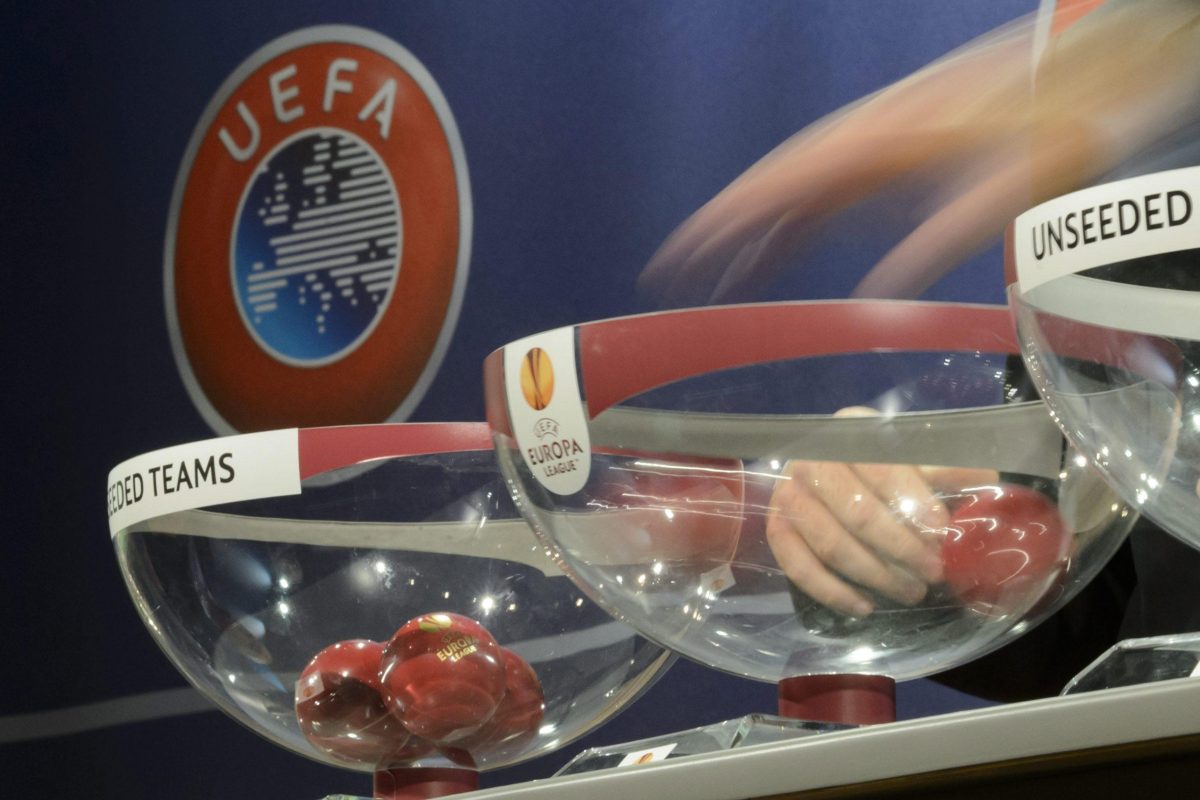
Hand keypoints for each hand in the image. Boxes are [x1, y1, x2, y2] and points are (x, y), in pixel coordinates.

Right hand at [637, 3, 1199, 306]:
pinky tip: (793, 245)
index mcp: (881, 140)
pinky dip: (801, 217)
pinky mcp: (902, 143)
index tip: (678, 258)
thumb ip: (941, 242)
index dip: (723, 224)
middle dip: (723, 231)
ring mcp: (882, 136)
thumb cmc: (1066, 119)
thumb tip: (878, 300)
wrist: (1105, 62)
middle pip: (775, 184)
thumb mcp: (1012, 189)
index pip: (779, 186)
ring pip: (800, 185)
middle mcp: (868, 134)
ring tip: (722, 277)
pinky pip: (834, 184)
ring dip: (760, 229)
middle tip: (676, 275)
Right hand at [765, 409, 995, 615]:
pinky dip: (831, 591)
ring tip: (912, 592)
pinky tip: (864, 607)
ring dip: (875, 575)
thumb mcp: (922, 457)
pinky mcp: (777, 526)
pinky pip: (797, 566)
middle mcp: (812, 458)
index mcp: (851, 430)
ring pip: (831, 544)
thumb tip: (985, 485)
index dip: (913, 502)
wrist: (837, 467)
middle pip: (857, 513)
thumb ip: (950, 469)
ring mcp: (789, 493)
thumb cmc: (889, 464)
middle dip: (901, 549)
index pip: (882, 469)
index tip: (942, 532)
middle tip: (934, 572)